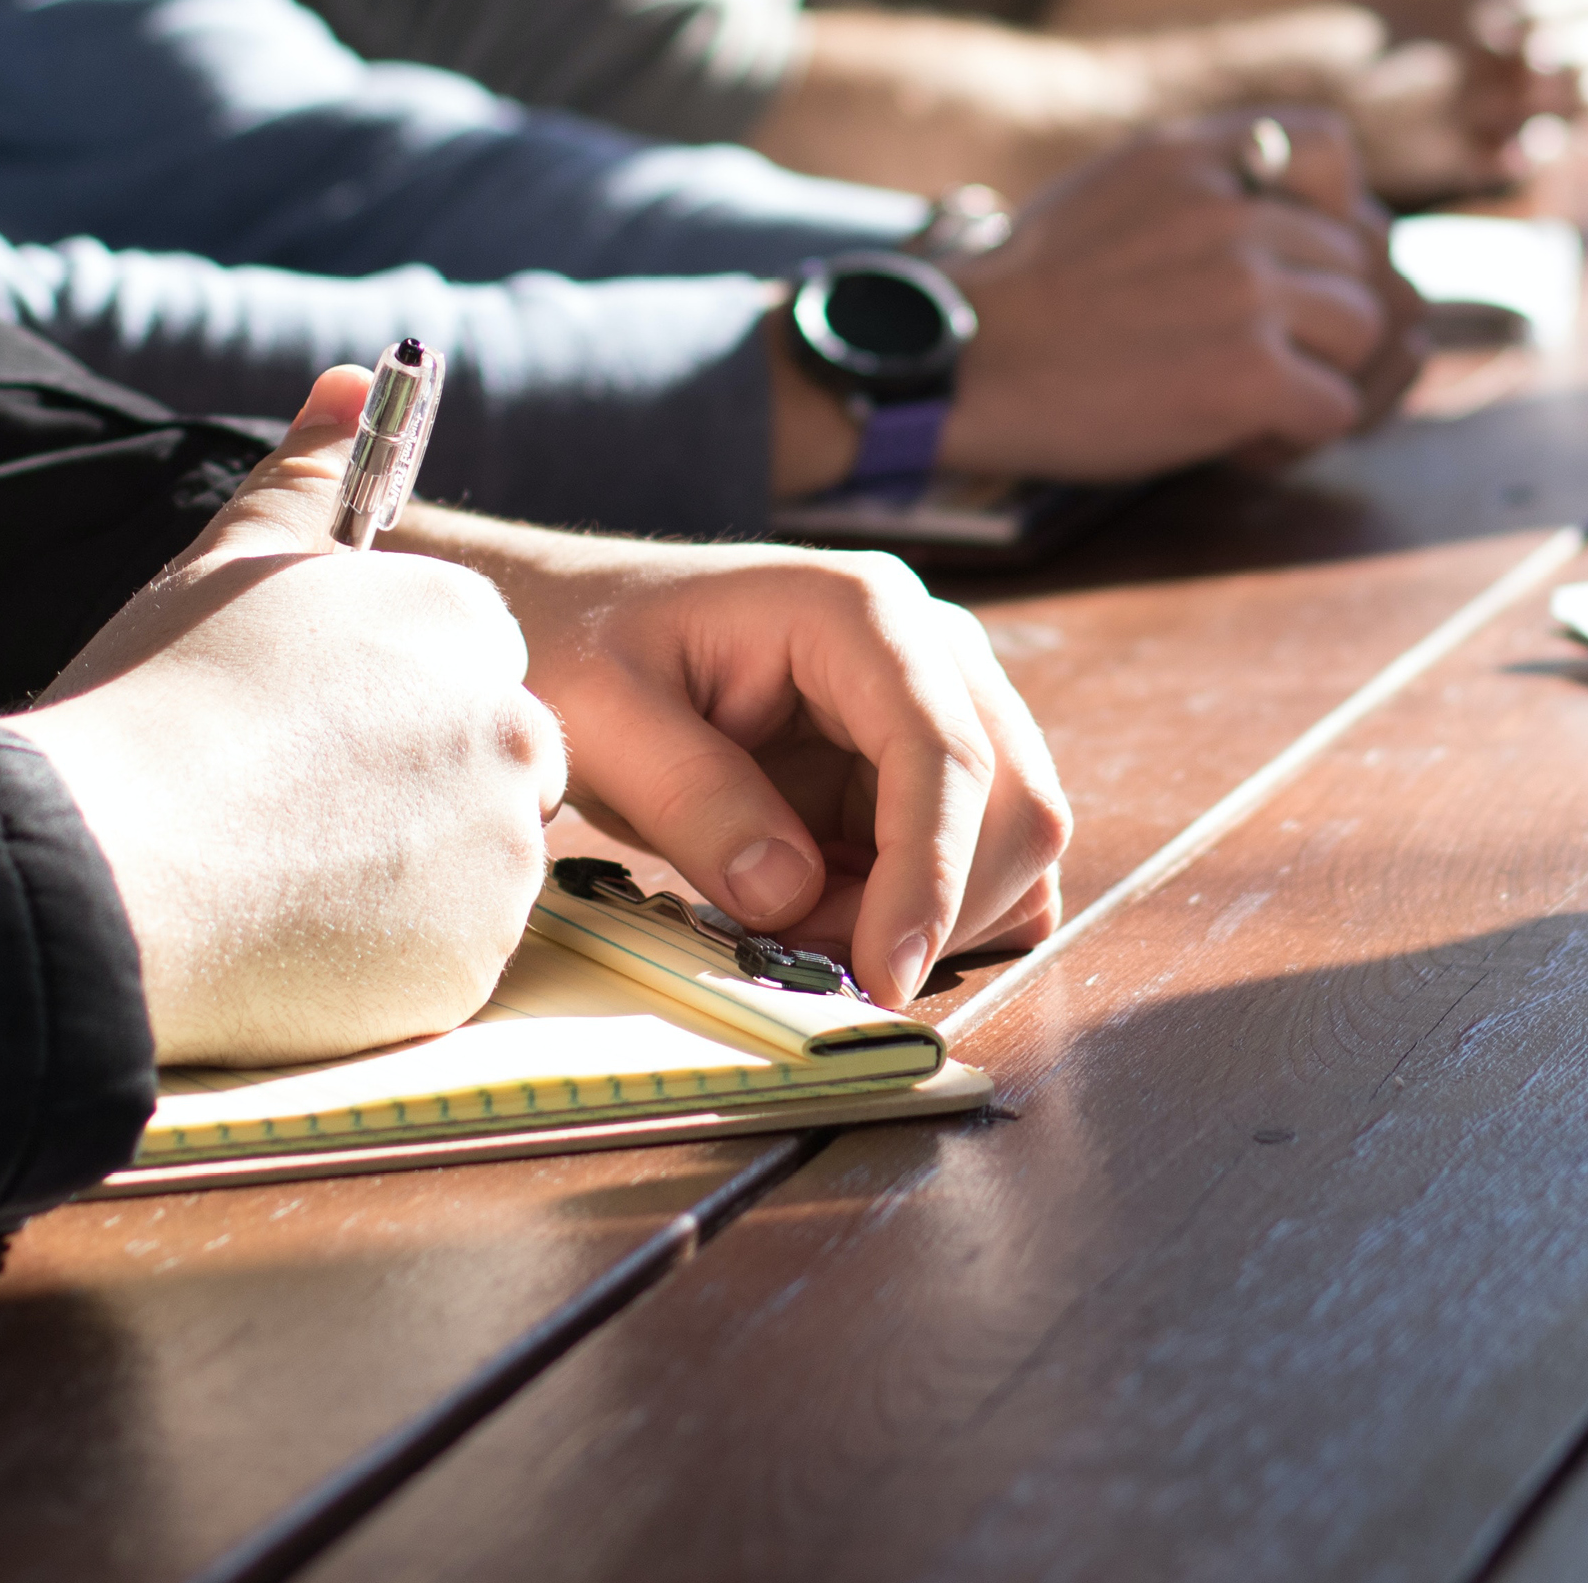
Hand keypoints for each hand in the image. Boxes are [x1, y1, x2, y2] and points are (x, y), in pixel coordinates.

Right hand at [13, 369, 566, 1064]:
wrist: (105, 864)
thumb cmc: (155, 702)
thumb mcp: (230, 562)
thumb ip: (309, 473)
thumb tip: (353, 378)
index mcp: (463, 626)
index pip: (471, 666)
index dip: (386, 707)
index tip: (309, 736)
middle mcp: (511, 728)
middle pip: (492, 765)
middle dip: (414, 790)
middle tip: (292, 812)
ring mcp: (503, 850)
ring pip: (473, 864)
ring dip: (402, 874)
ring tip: (276, 871)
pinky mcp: (476, 958)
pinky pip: (447, 956)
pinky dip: (386, 956)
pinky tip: (291, 936)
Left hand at [401, 525, 1073, 1007]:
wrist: (573, 622)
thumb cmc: (582, 647)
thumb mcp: (604, 717)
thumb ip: (696, 800)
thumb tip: (789, 894)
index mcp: (861, 611)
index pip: (945, 752)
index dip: (930, 874)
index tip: (884, 975)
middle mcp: (930, 648)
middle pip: (1014, 802)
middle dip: (932, 908)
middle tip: (807, 959)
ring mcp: (940, 704)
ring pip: (1011, 841)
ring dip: (927, 917)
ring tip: (796, 926)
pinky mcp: (925, 764)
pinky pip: (979, 858)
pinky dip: (929, 913)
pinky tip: (837, 918)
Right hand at [934, 107, 1427, 481]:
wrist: (959, 364)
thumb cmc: (1032, 294)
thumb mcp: (1118, 188)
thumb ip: (1209, 185)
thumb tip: (1316, 222)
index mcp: (1197, 152)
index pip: (1332, 148)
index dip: (1329, 210)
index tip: (1284, 258)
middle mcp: (1234, 209)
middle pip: (1359, 258)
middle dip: (1323, 315)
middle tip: (1258, 356)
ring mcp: (1247, 289)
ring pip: (1365, 333)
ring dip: (1321, 376)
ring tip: (1246, 399)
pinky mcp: (1249, 373)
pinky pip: (1335, 409)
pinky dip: (1295, 436)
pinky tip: (1235, 438)